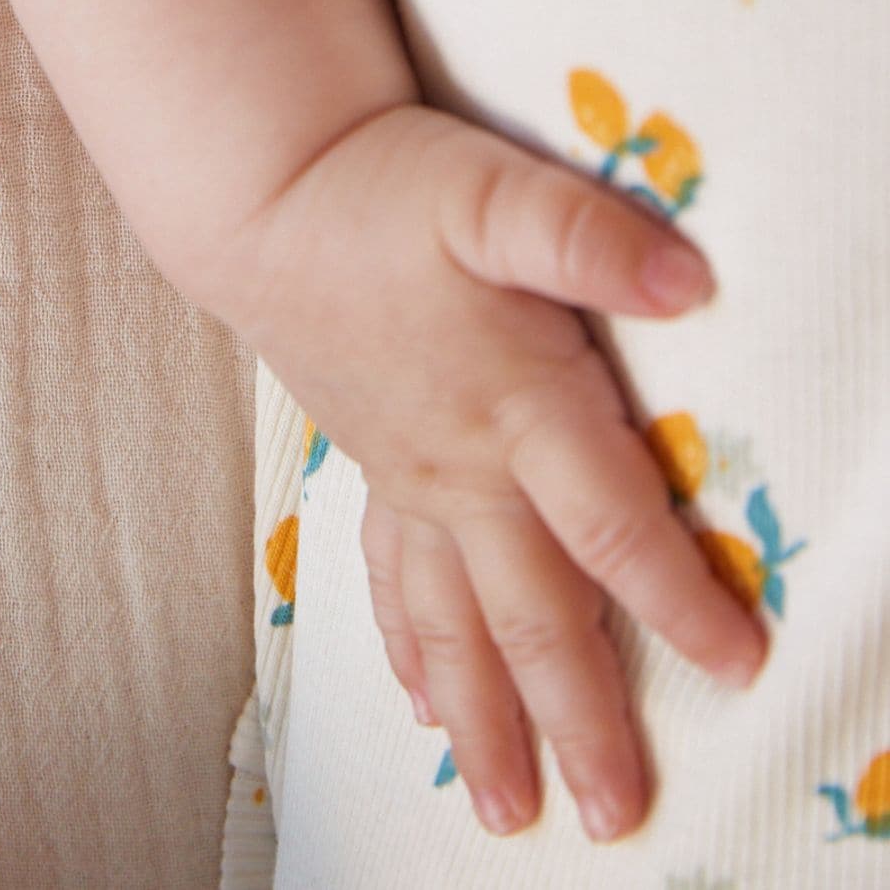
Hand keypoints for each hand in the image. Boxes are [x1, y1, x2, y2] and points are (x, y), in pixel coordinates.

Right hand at [218, 102, 766, 844]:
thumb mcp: (497, 190)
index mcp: (513, 404)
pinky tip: (423, 704)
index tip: (735, 663)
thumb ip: (589, 238)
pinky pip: (394, 582)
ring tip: (511, 809)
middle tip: (614, 815)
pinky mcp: (376, 466)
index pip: (608, 523)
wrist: (266, 192)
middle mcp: (464, 465)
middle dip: (576, 720)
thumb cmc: (387, 188)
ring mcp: (413, 476)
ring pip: (455, 624)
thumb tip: (691, 281)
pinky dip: (414, 651)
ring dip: (487, 721)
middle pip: (531, 613)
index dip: (676, 597)